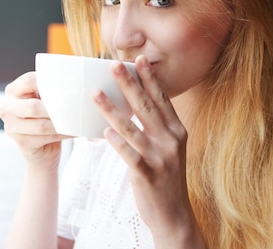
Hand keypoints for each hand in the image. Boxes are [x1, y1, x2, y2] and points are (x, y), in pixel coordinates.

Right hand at [0, 71, 70, 170]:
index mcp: (12, 90)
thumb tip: (70, 83)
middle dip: (56, 109)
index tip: (66, 87)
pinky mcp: (21, 143)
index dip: (48, 83)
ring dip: (61, 124)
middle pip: (34, 106)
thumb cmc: (44, 116)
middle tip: (73, 109)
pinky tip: (71, 131)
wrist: (42, 146)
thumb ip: (49, 90)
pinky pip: (46, 138)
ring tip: (75, 121)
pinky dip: (62, 134)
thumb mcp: (44, 99)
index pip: (29, 81)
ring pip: (41, 125)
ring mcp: (11, 127)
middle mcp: (7, 107)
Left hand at [92, 55, 202, 245]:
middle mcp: (171, 140)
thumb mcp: (168, 148)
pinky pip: (129, 154)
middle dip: (128, 83)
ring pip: (132, 128)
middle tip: (113, 65)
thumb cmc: (165, 177)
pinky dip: (116, 141)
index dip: (149, 78)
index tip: (139, 59)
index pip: (161, 99)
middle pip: (146, 107)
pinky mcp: (147, 174)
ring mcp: (160, 157)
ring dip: (111, 109)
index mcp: (176, 130)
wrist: (174, 214)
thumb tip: (135, 102)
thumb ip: (156, 126)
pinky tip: (104, 131)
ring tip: (95, 94)